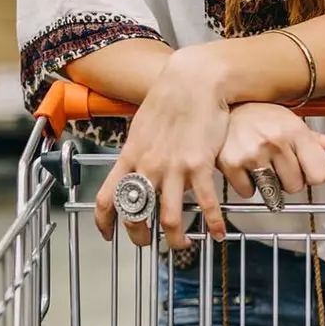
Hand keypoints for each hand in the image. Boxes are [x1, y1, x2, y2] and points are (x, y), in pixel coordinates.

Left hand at [95, 47, 230, 248]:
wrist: (194, 81)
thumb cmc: (170, 100)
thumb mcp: (142, 127)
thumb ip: (138, 152)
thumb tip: (137, 168)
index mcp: (130, 157)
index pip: (106, 198)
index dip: (105, 223)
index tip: (109, 236)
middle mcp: (147, 166)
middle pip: (135, 215)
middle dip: (140, 236)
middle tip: (148, 243)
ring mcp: (173, 168)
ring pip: (169, 218)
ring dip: (175, 239)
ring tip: (182, 244)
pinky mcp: (199, 165)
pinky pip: (205, 203)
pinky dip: (213, 223)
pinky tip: (220, 233)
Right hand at [218, 104, 324, 198]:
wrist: (224, 105)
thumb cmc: (259, 115)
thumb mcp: (292, 122)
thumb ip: (318, 140)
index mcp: (295, 131)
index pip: (320, 174)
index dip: (313, 175)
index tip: (305, 170)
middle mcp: (275, 142)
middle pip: (295, 187)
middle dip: (287, 179)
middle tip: (276, 163)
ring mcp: (252, 153)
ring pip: (273, 192)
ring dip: (268, 184)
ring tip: (261, 164)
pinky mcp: (231, 164)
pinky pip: (248, 192)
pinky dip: (246, 185)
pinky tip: (245, 167)